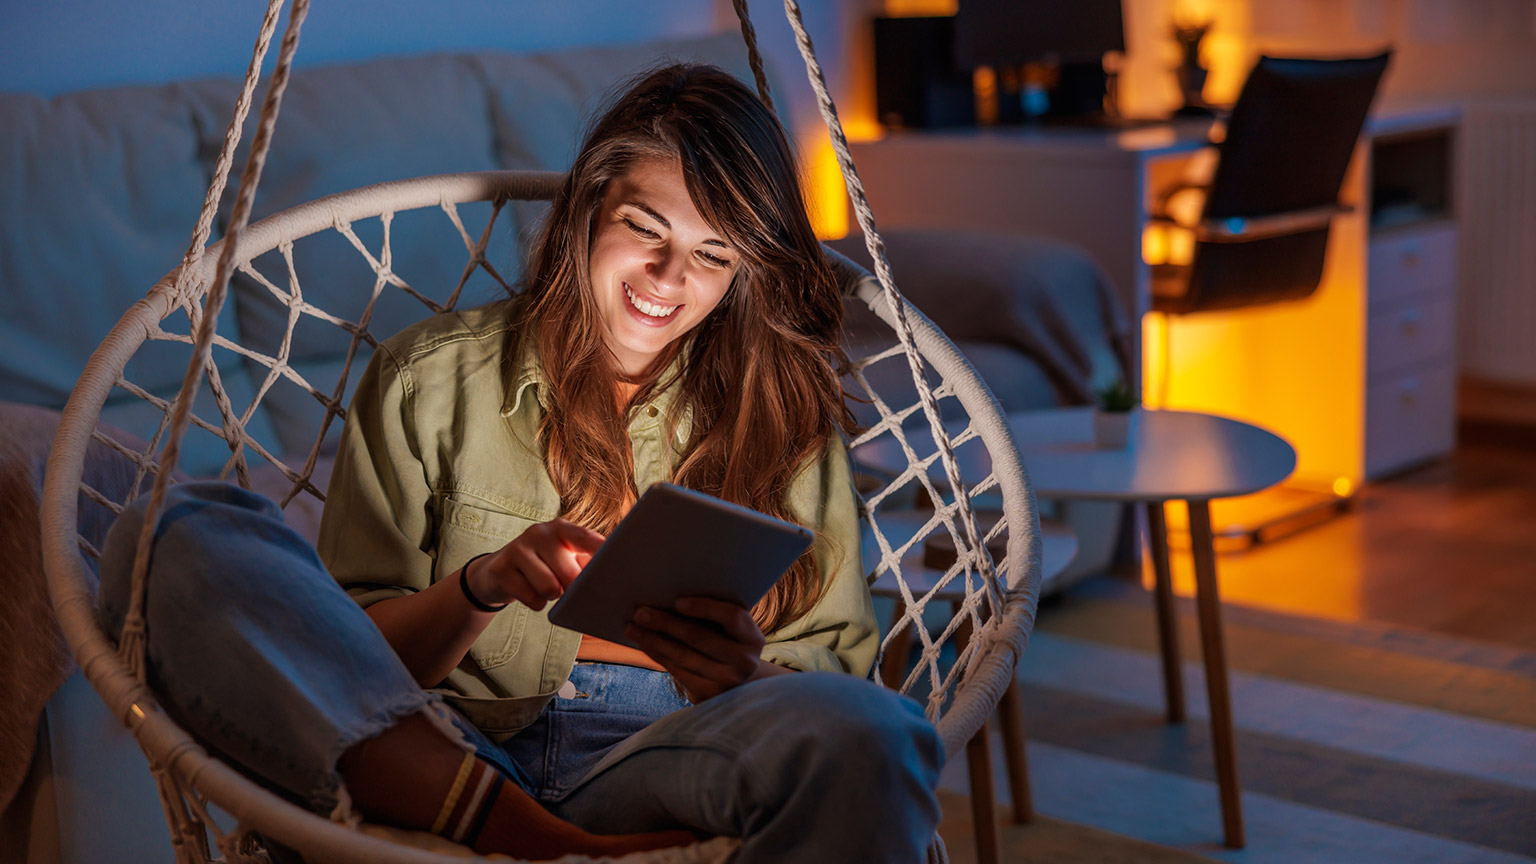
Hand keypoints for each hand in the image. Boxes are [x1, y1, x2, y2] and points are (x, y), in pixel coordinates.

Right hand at [466, 518, 605, 611]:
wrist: (498, 572)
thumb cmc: (543, 565)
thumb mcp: (564, 557)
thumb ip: (586, 562)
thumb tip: (612, 577)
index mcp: (560, 528)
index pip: (585, 538)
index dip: (601, 551)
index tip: (616, 563)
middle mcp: (539, 532)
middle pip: (570, 571)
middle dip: (573, 587)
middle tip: (567, 587)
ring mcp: (518, 548)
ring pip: (550, 587)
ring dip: (553, 596)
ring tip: (549, 588)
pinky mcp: (501, 569)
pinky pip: (532, 598)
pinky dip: (536, 603)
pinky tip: (531, 593)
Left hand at [624, 597, 783, 701]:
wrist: (737, 682)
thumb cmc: (726, 642)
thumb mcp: (729, 629)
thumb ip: (712, 615)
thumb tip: (668, 594)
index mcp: (753, 637)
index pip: (732, 617)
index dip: (705, 608)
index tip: (678, 601)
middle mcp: (744, 661)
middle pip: (700, 637)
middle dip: (666, 623)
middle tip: (640, 612)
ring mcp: (727, 681)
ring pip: (683, 656)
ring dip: (653, 640)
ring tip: (632, 627)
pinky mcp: (708, 696)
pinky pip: (677, 671)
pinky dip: (657, 655)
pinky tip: (644, 643)